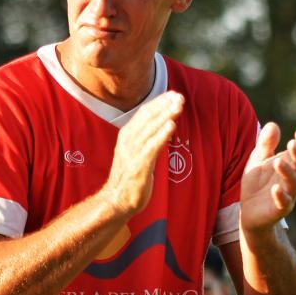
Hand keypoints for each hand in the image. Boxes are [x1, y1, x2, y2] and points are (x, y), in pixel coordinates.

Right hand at [104, 91, 183, 214]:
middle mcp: (128, 141)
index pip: (143, 113)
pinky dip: (161, 135)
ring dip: (165, 116)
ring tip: (178, 106)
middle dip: (164, 105)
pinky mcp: (138, 167)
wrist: (116, 200)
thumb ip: (148, 138)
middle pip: (147, 118)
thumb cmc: (130, 177)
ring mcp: (132, 153)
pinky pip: (151, 147)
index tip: (173, 94)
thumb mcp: (137, 152)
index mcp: (127, 135)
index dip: (158, 102)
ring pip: (150, 129)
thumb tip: (163, 125)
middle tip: (179, 96)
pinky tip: (171, 126)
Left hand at [239, 123, 295, 232]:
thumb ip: (266, 145)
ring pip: (293, 183)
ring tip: (278, 162)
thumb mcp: (258, 160)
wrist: (250, 212)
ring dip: (288, 173)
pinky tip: (275, 189)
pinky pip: (283, 203)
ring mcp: (288, 195)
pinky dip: (280, 196)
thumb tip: (273, 125)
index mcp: (289, 165)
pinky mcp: (279, 210)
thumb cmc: (257, 184)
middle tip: (292, 143)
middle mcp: (292, 180)